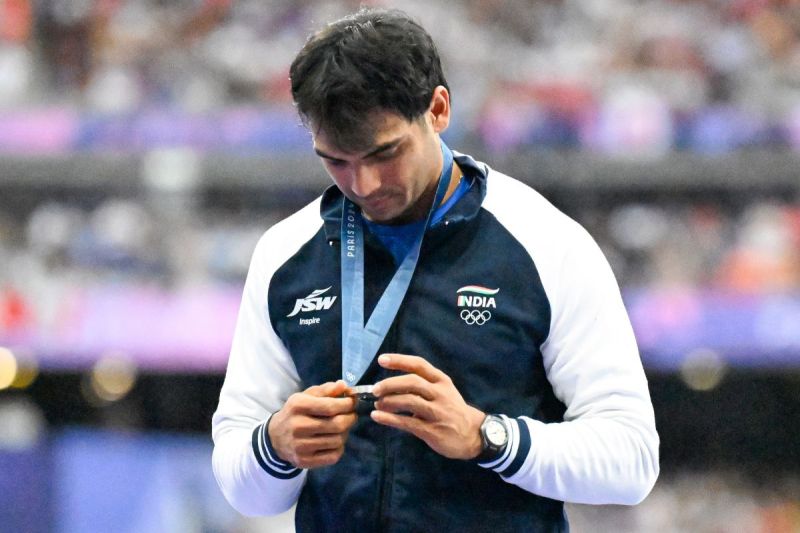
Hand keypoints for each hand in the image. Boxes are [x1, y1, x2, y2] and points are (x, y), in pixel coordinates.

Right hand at [268, 380, 357, 468]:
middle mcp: (298, 426)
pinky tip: (334, 440)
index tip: (353, 402)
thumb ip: (326, 390)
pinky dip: (339, 448)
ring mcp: (301, 446)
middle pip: (337, 424)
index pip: (331, 406)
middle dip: (350, 418)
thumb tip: (344, 385)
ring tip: (341, 428)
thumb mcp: (306, 396)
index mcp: (298, 406)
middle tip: (351, 415)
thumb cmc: (296, 413)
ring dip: (345, 433)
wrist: (275, 437)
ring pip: (338, 440)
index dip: (348, 404)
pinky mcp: (304, 461)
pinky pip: (333, 456)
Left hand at [370, 354, 484, 459]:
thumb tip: (389, 385)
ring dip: (389, 402)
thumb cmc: (451, 409)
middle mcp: (440, 394)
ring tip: (377, 405)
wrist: (473, 434)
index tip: (381, 360)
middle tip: (375, 390)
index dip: (399, 361)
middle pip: (412, 382)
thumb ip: (421, 386)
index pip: (419, 365)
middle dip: (390, 384)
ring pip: (409, 401)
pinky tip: (377, 417)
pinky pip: (407, 423)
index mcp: (441, 381)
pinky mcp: (432, 430)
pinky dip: (389, 419)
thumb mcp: (442, 391)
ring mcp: (437, 412)